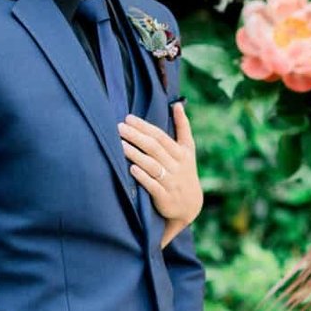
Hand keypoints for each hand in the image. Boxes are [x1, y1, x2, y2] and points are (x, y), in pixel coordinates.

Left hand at [119, 104, 202, 238]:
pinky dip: (142, 176)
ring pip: (152, 165)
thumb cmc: (184, 171)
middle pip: (154, 148)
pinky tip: (130, 168)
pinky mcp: (165, 197)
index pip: (161, 136)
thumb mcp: (188, 150)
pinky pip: (153, 185)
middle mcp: (177, 166)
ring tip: (120, 144)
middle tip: (119, 127)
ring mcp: (171, 182)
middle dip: (136, 136)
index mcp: (182, 153)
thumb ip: (183, 127)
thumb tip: (177, 103)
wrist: (190, 206)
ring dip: (135, 154)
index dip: (145, 127)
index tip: (129, 118)